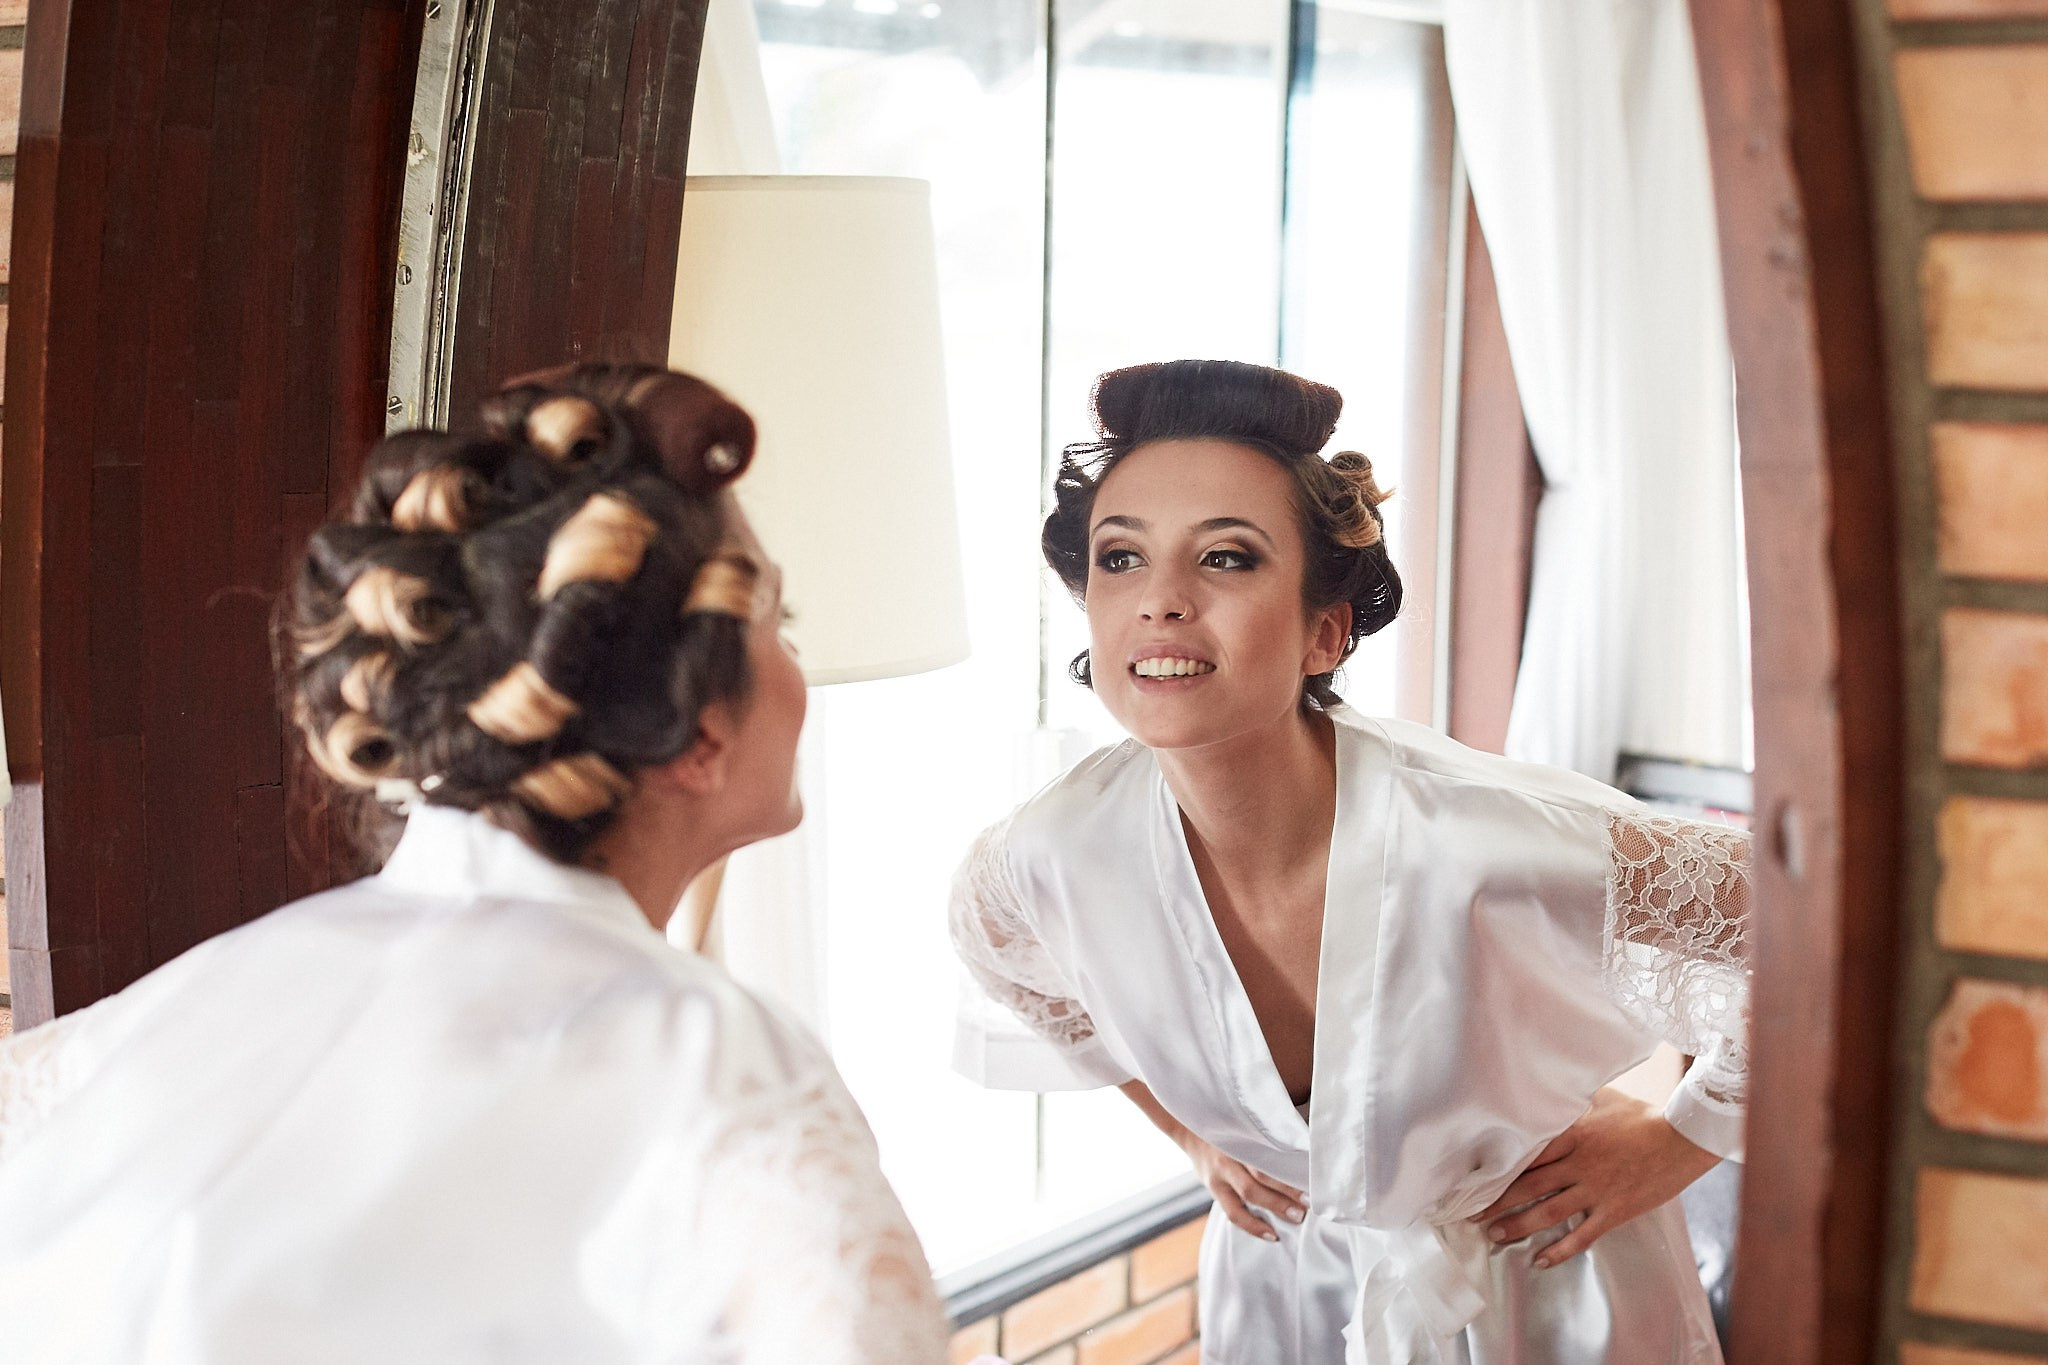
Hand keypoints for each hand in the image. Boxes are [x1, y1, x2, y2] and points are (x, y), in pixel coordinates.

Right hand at [1180, 1133, 1307, 1240]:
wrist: (1190, 1132)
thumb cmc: (1229, 1130)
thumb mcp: (1244, 1128)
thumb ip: (1265, 1140)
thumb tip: (1301, 1153)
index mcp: (1239, 1139)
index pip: (1265, 1158)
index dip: (1286, 1174)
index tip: (1310, 1185)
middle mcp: (1228, 1158)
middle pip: (1258, 1179)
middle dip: (1284, 1195)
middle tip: (1306, 1208)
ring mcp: (1219, 1176)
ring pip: (1245, 1198)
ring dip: (1272, 1210)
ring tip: (1294, 1219)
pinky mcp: (1214, 1191)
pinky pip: (1233, 1214)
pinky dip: (1253, 1226)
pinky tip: (1271, 1234)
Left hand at [1470, 1086, 1719, 1267]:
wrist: (1683, 1138)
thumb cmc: (1643, 1114)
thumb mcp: (1603, 1098)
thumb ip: (1575, 1098)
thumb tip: (1553, 1083)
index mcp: (1571, 1134)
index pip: (1525, 1154)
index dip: (1498, 1168)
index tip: (1474, 1177)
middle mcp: (1577, 1164)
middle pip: (1527, 1185)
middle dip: (1496, 1201)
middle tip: (1470, 1214)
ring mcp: (1595, 1189)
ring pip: (1547, 1212)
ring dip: (1517, 1225)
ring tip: (1494, 1236)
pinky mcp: (1614, 1211)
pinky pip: (1581, 1235)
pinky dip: (1559, 1250)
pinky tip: (1540, 1260)